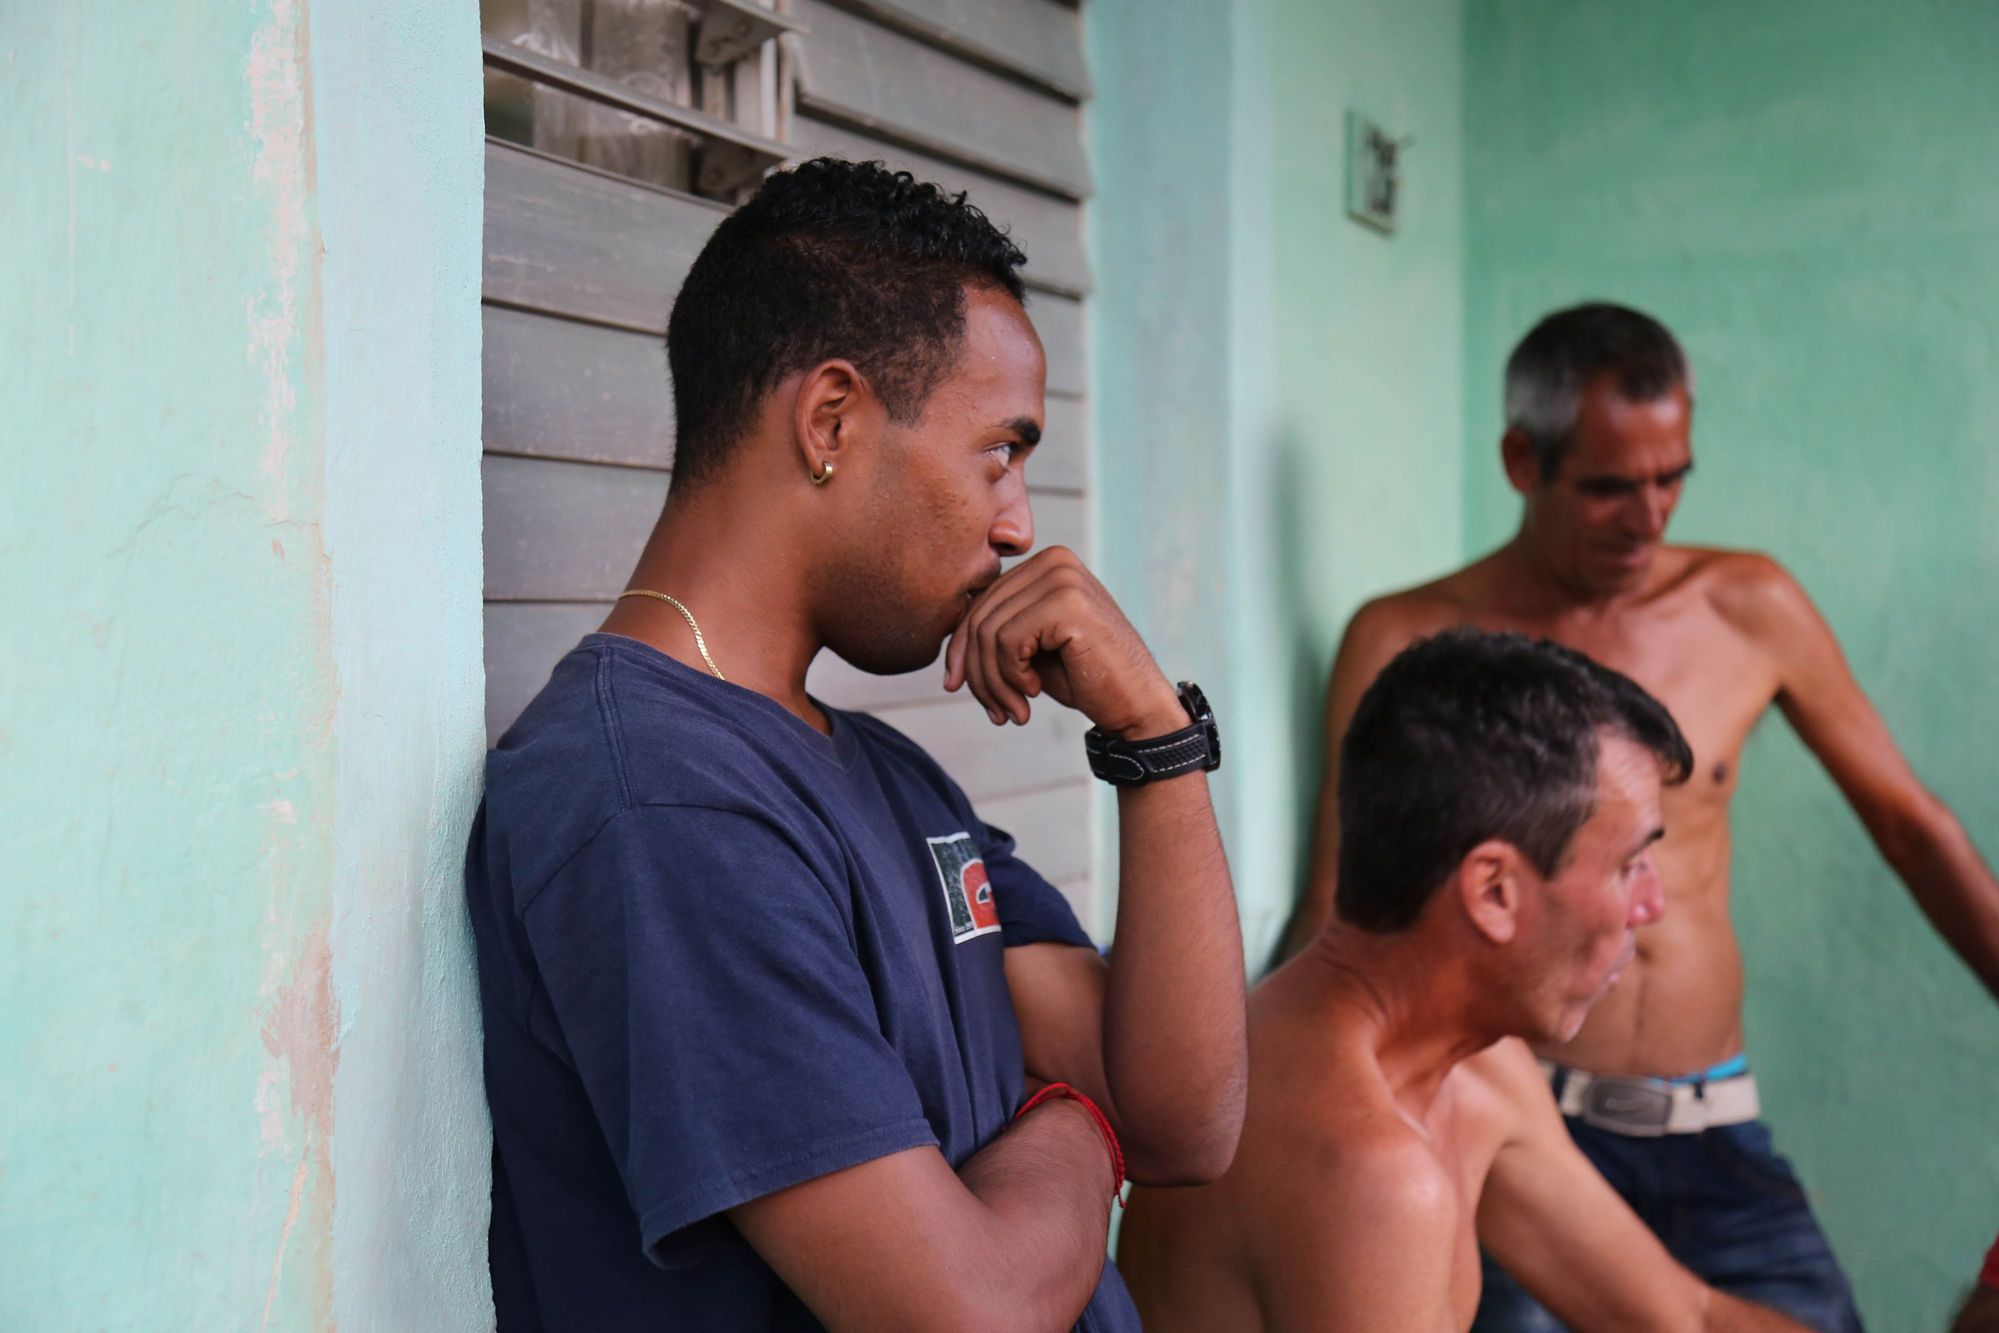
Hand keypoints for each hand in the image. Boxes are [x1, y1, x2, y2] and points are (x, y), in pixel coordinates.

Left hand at [943, 547, 1182, 736]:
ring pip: (988, 632)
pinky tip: (1033, 694)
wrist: (1136, 704)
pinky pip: (1006, 643)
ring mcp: (1062, 578)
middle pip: (979, 616)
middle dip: (976, 672)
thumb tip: (947, 639)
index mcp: (1044, 564)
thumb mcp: (1029, 647)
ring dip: (993, 683)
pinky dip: (1011, 678)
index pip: (979, 602)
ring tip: (1012, 711)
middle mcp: (1053, 560)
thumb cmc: (1084, 678)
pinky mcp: (1067, 603)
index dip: (960, 649)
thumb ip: (995, 630)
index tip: (958, 687)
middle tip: (993, 710)